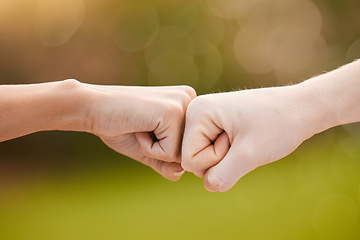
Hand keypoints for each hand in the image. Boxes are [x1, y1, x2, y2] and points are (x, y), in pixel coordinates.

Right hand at [85, 84, 195, 180]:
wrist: (92, 107)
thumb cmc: (120, 126)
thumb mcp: (150, 149)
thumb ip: (168, 163)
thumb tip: (183, 172)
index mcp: (188, 103)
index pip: (190, 147)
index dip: (164, 149)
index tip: (146, 128)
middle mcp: (191, 99)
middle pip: (190, 152)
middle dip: (161, 151)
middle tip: (141, 128)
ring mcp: (183, 104)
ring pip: (182, 155)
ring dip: (155, 151)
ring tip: (140, 127)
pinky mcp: (172, 113)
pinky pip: (170, 154)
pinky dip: (149, 149)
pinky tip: (138, 127)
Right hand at [182, 85, 320, 190]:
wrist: (301, 108)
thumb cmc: (278, 125)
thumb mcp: (249, 155)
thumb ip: (223, 176)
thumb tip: (209, 186)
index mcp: (197, 112)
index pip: (190, 159)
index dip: (217, 159)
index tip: (239, 140)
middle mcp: (196, 112)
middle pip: (194, 159)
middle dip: (222, 158)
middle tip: (244, 139)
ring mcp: (206, 118)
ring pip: (205, 159)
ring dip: (228, 157)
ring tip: (246, 137)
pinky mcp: (215, 124)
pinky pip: (214, 152)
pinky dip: (231, 154)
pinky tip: (245, 139)